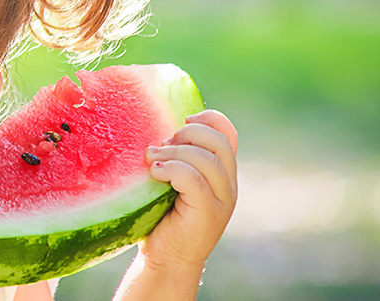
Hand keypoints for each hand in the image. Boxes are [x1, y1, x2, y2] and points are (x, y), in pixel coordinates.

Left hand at [141, 109, 237, 274]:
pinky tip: (155, 173)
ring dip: (173, 153)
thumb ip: (175, 158)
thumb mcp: (171, 182)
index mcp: (222, 172)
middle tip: (161, 146)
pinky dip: (171, 169)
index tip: (180, 120)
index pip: (228, 132)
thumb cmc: (162, 218)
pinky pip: (193, 179)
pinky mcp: (209, 212)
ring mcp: (222, 199)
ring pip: (206, 159)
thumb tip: (156, 130)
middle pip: (218, 141)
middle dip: (186, 134)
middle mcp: (228, 184)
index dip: (207, 118)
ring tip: (151, 159)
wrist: (167, 259)